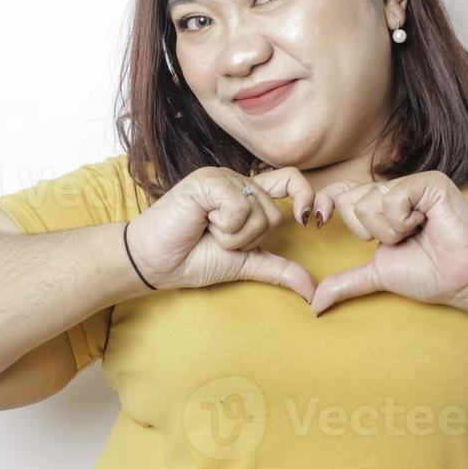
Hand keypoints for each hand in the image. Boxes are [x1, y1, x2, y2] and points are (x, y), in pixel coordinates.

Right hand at [124, 166, 316, 302]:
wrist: (155, 263)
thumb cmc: (192, 259)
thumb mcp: (244, 264)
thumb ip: (278, 270)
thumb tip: (313, 290)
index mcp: (248, 196)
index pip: (291, 180)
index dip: (305, 196)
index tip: (306, 221)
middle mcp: (238, 182)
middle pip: (274, 212)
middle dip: (250, 239)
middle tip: (219, 239)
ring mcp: (222, 177)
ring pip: (258, 211)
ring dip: (234, 236)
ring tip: (207, 231)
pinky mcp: (207, 180)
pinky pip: (239, 206)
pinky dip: (224, 226)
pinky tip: (201, 222)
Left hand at [308, 171, 467, 316]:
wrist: (464, 279)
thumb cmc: (431, 274)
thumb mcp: (378, 275)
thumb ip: (347, 282)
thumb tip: (316, 304)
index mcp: (383, 204)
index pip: (341, 193)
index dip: (326, 203)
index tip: (318, 221)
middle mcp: (396, 188)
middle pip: (350, 199)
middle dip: (370, 232)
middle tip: (400, 239)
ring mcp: (413, 183)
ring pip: (370, 201)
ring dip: (391, 231)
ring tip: (417, 233)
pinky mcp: (430, 182)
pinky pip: (393, 198)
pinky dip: (404, 221)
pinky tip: (425, 224)